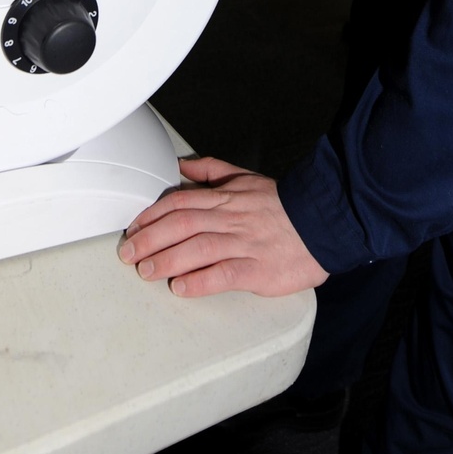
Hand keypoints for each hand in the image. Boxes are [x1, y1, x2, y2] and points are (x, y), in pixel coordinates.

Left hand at [118, 156, 328, 298]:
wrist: (324, 223)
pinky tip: (181, 288)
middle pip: (181, 224)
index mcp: (226, 197)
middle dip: (149, 239)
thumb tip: (183, 165)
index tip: (133, 228)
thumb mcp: (246, 178)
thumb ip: (213, 171)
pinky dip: (199, 281)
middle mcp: (231, 219)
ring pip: (197, 249)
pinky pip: (223, 275)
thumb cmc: (283, 205)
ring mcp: (244, 244)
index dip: (151, 215)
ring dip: (166, 260)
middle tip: (127, 253)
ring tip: (145, 271)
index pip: (180, 202)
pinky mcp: (258, 269)